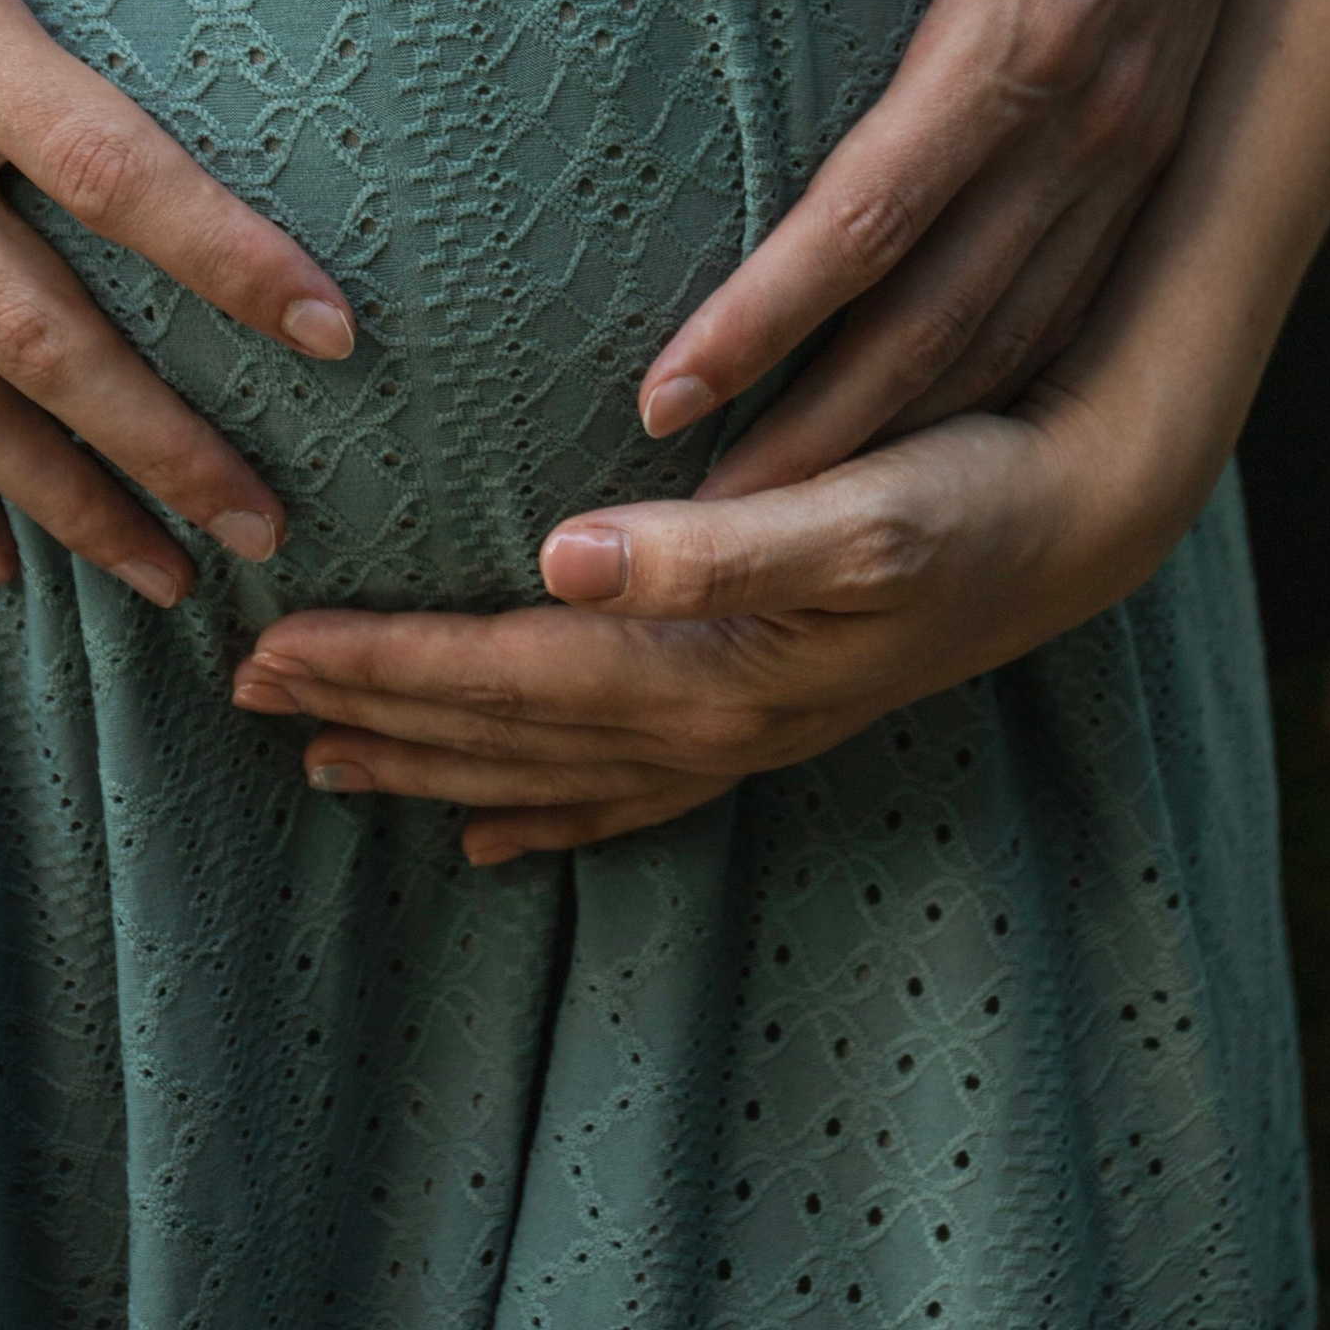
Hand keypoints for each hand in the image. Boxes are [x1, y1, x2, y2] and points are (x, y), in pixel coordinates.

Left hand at [230, 372, 1199, 863]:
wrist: (1086, 524)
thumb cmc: (968, 493)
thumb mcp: (851, 508)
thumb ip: (707, 541)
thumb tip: (559, 550)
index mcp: (707, 666)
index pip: (503, 670)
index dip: (381, 661)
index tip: (264, 646)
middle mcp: (710, 718)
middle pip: (503, 728)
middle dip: (370, 711)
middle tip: (242, 689)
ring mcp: (742, 730)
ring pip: (548, 769)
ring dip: (433, 764)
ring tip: (322, 767)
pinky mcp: (773, 713)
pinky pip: (628, 791)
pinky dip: (549, 815)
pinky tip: (495, 836)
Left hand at [634, 0, 1312, 489]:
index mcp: (1030, 11)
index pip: (879, 202)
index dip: (771, 307)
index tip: (663, 389)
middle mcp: (1096, 105)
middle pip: (946, 312)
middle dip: (820, 426)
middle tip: (688, 529)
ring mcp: (1137, 133)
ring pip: (1012, 328)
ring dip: (899, 432)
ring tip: (770, 523)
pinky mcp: (1151, 135)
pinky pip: (1065, 294)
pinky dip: (984, 382)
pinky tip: (910, 440)